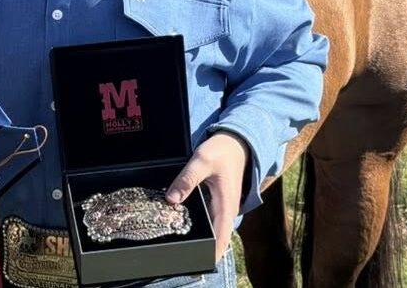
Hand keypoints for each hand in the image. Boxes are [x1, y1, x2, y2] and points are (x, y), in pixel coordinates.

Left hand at [165, 132, 246, 260]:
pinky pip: (208, 221)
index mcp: (226, 206)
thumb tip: (171, 200)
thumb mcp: (201, 160)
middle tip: (179, 256)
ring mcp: (222, 209)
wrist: (235, 142)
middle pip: (215, 240)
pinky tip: (181, 224)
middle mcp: (226, 212)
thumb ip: (187, 179)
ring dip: (198, 238)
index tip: (195, 264)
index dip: (210, 255)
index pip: (221, 240)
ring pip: (211, 231)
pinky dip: (198, 226)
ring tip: (178, 242)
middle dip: (200, 250)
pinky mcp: (217, 205)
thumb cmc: (222, 151)